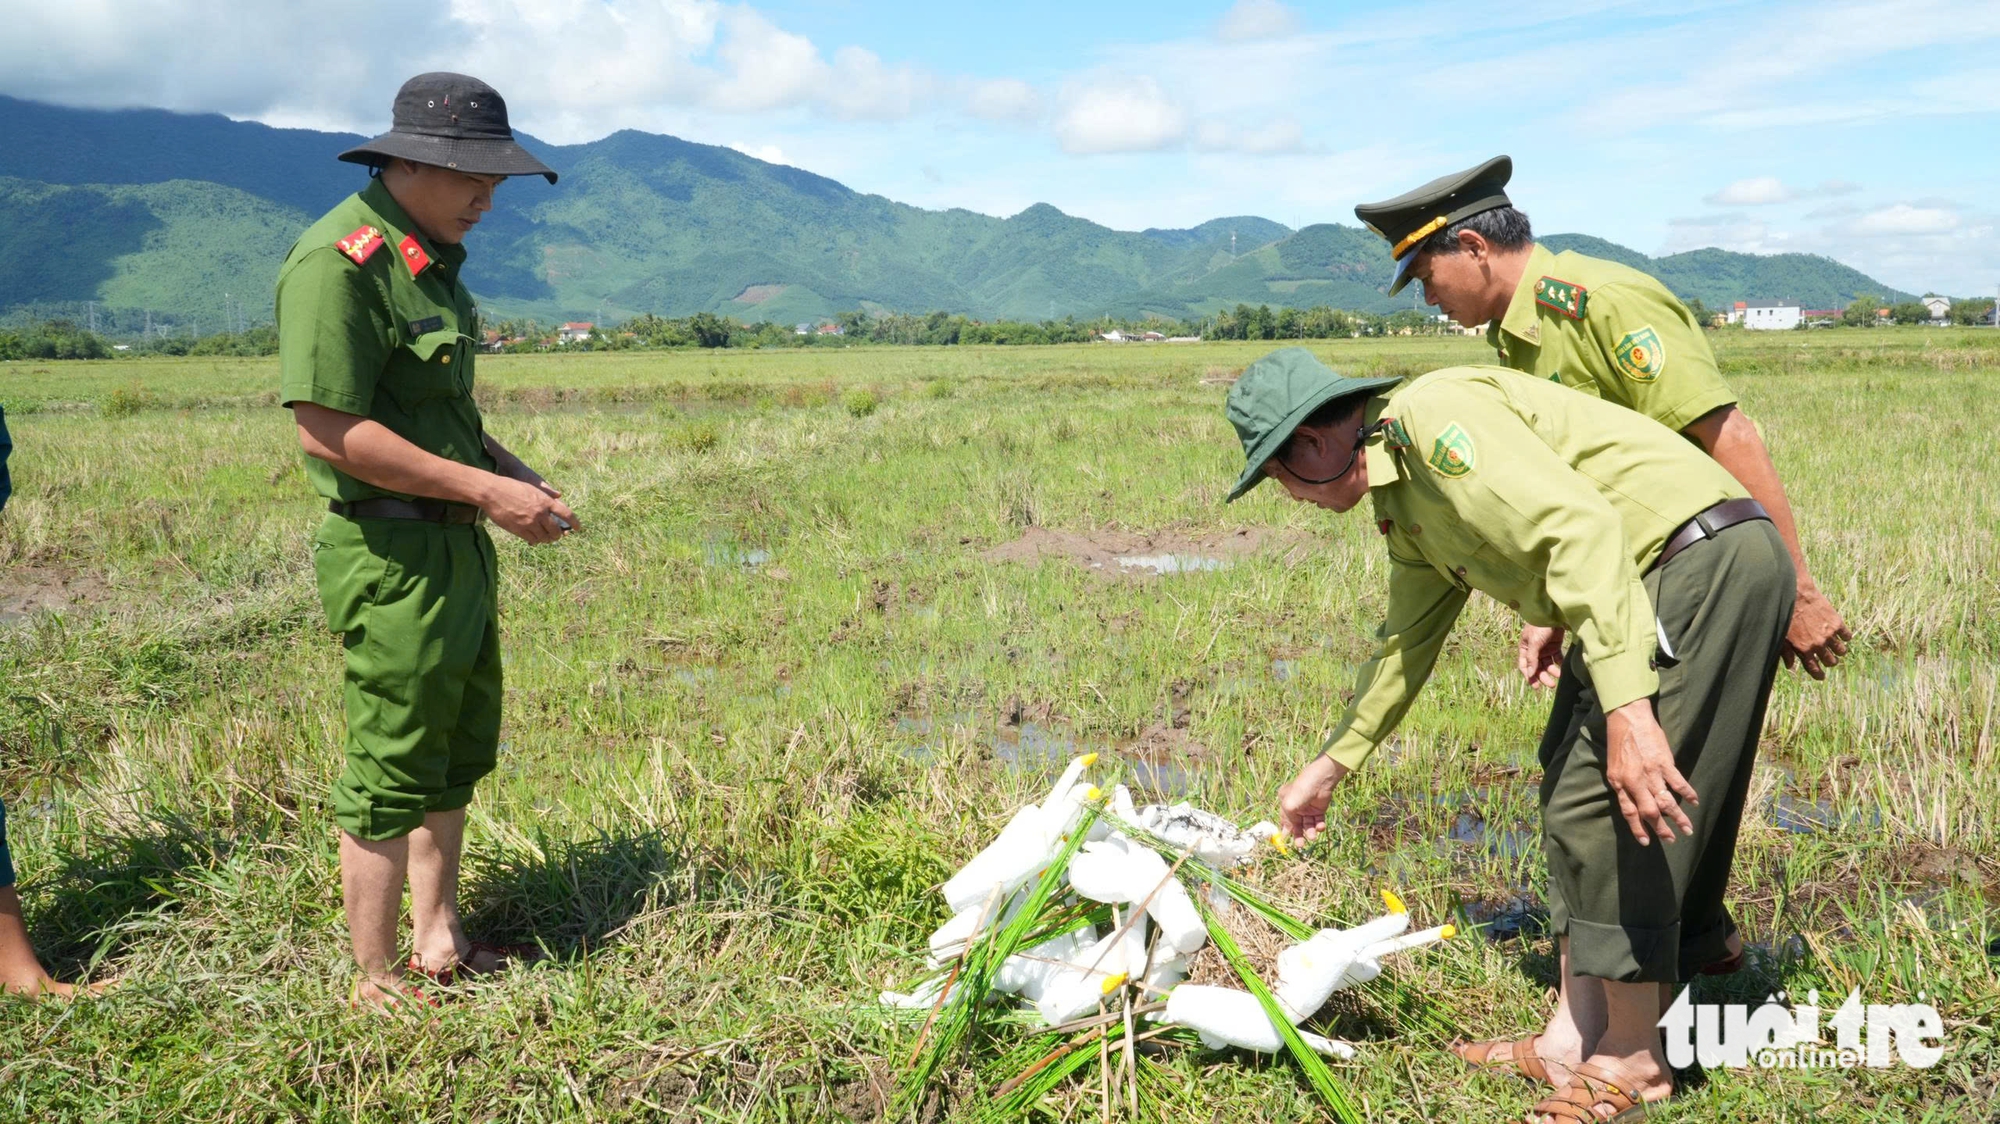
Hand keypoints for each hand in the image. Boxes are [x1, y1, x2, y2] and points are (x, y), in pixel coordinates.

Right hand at [480, 474, 578, 544]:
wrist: (492, 492)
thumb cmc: (511, 487)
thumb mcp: (532, 488)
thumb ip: (546, 495)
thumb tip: (559, 496)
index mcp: (545, 501)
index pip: (566, 514)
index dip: (574, 522)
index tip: (578, 528)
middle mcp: (540, 513)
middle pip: (556, 530)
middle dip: (559, 534)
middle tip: (559, 535)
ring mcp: (529, 523)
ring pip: (545, 537)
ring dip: (548, 539)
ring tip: (547, 538)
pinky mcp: (519, 530)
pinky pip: (533, 539)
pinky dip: (536, 540)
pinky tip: (536, 538)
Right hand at [1277, 753, 1347, 845]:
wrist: (1320, 782)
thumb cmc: (1301, 791)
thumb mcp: (1289, 805)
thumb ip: (1287, 820)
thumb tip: (1285, 832)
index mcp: (1285, 803)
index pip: (1284, 820)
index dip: (1285, 830)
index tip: (1285, 842)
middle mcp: (1296, 807)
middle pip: (1297, 824)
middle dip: (1298, 835)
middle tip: (1300, 845)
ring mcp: (1307, 809)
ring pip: (1308, 825)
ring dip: (1310, 832)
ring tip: (1313, 836)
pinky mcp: (1319, 810)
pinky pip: (1318, 821)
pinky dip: (1319, 826)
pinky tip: (1320, 827)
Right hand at [1517, 624, 1564, 688]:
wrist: (1552, 614)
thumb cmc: (1539, 627)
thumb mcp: (1534, 643)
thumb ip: (1532, 659)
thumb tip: (1530, 675)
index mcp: (1525, 649)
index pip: (1525, 666)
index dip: (1530, 677)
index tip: (1536, 687)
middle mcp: (1534, 651)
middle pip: (1537, 668)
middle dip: (1543, 677)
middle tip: (1551, 685)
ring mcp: (1545, 649)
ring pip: (1548, 664)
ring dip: (1552, 671)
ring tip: (1559, 675)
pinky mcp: (1555, 646)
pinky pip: (1557, 658)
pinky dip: (1559, 664)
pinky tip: (1562, 668)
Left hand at [1603, 699, 1696, 845]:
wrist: (1627, 718)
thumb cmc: (1619, 742)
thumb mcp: (1613, 767)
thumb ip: (1622, 786)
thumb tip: (1633, 804)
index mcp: (1619, 783)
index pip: (1629, 813)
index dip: (1638, 829)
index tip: (1646, 842)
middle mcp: (1634, 781)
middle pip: (1650, 812)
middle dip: (1661, 829)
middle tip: (1672, 840)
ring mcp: (1651, 773)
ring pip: (1666, 801)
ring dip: (1678, 817)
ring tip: (1688, 829)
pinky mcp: (1664, 762)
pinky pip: (1678, 783)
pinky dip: (1688, 794)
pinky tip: (1695, 802)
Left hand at [1780, 584, 1849, 679]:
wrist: (1795, 594)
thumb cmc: (1784, 614)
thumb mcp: (1781, 636)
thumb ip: (1786, 652)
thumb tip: (1790, 666)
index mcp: (1803, 650)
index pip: (1815, 669)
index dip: (1819, 675)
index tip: (1822, 676)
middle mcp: (1818, 645)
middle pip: (1830, 661)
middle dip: (1830, 662)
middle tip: (1829, 660)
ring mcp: (1829, 635)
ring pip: (1841, 651)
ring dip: (1839, 652)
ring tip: (1837, 649)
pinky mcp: (1837, 623)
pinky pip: (1847, 636)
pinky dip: (1846, 638)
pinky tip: (1842, 636)